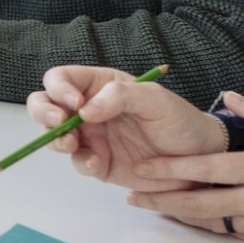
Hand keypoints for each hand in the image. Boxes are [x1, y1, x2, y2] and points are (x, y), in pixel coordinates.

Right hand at [27, 65, 228, 191]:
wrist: (200, 160)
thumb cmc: (180, 121)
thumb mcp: (155, 99)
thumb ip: (120, 95)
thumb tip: (84, 109)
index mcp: (100, 86)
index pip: (62, 79)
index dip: (59, 88)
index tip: (75, 103)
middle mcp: (89, 109)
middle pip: (45, 104)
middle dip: (44, 112)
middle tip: (60, 123)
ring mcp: (91, 137)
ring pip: (54, 135)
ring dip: (55, 139)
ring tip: (73, 144)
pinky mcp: (98, 163)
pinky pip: (77, 162)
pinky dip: (81, 163)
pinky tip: (97, 163)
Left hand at [125, 92, 243, 242]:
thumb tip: (232, 96)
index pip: (208, 169)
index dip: (173, 169)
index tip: (144, 168)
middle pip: (200, 202)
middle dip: (162, 199)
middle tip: (133, 195)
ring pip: (213, 220)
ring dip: (182, 213)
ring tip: (152, 204)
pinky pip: (232, 231)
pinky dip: (209, 224)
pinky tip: (189, 215)